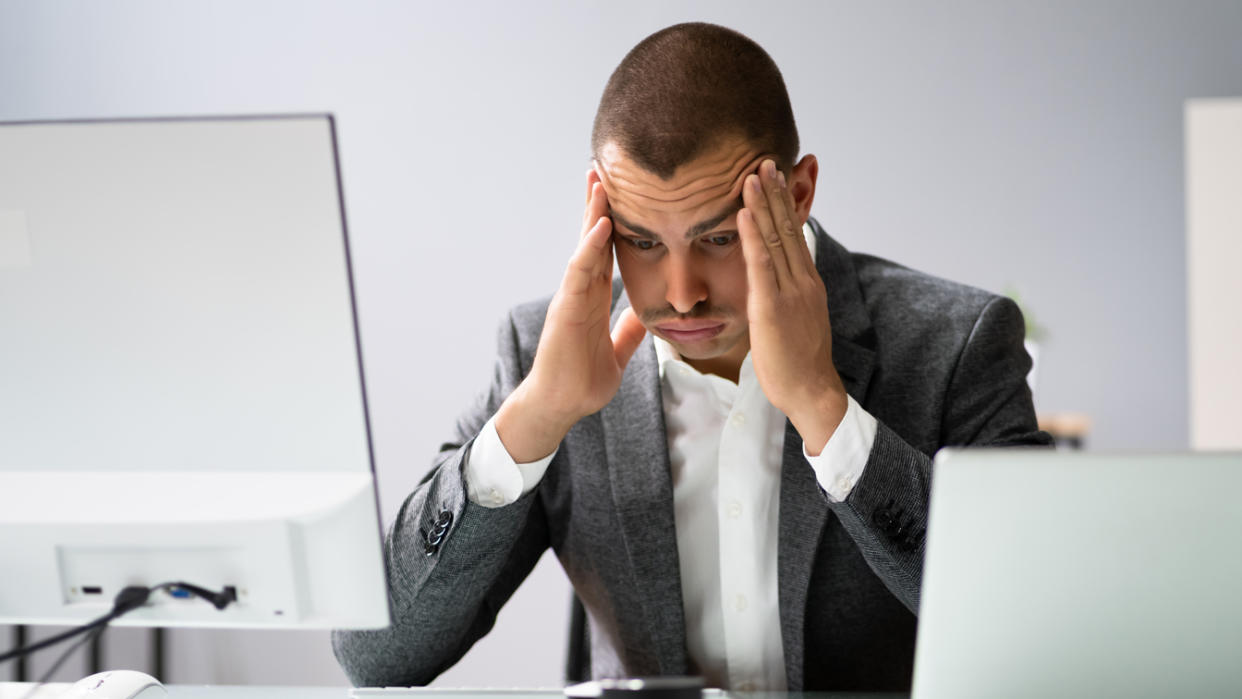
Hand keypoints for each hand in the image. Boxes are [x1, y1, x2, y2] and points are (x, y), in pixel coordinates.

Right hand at [494, 170, 647, 462]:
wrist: (560, 406)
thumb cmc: (581, 382)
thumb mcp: (616, 352)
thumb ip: (627, 331)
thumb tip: (642, 315)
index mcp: (594, 299)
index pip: (606, 252)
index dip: (614, 223)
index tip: (622, 194)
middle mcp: (581, 292)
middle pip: (592, 240)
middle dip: (599, 206)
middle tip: (604, 168)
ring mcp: (571, 298)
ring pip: (584, 247)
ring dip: (593, 214)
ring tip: (600, 182)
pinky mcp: (565, 309)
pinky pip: (580, 272)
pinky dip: (590, 247)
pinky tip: (602, 225)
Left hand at [737, 158, 847, 454]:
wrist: (811, 391)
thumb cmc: (797, 361)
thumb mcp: (793, 319)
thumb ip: (784, 294)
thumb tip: (771, 279)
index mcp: (806, 282)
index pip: (793, 234)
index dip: (783, 204)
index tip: (774, 177)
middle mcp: (802, 280)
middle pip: (787, 227)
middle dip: (775, 193)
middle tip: (764, 160)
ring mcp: (790, 292)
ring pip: (775, 238)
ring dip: (763, 204)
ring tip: (752, 174)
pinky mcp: (773, 307)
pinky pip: (762, 265)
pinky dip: (753, 236)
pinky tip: (744, 213)